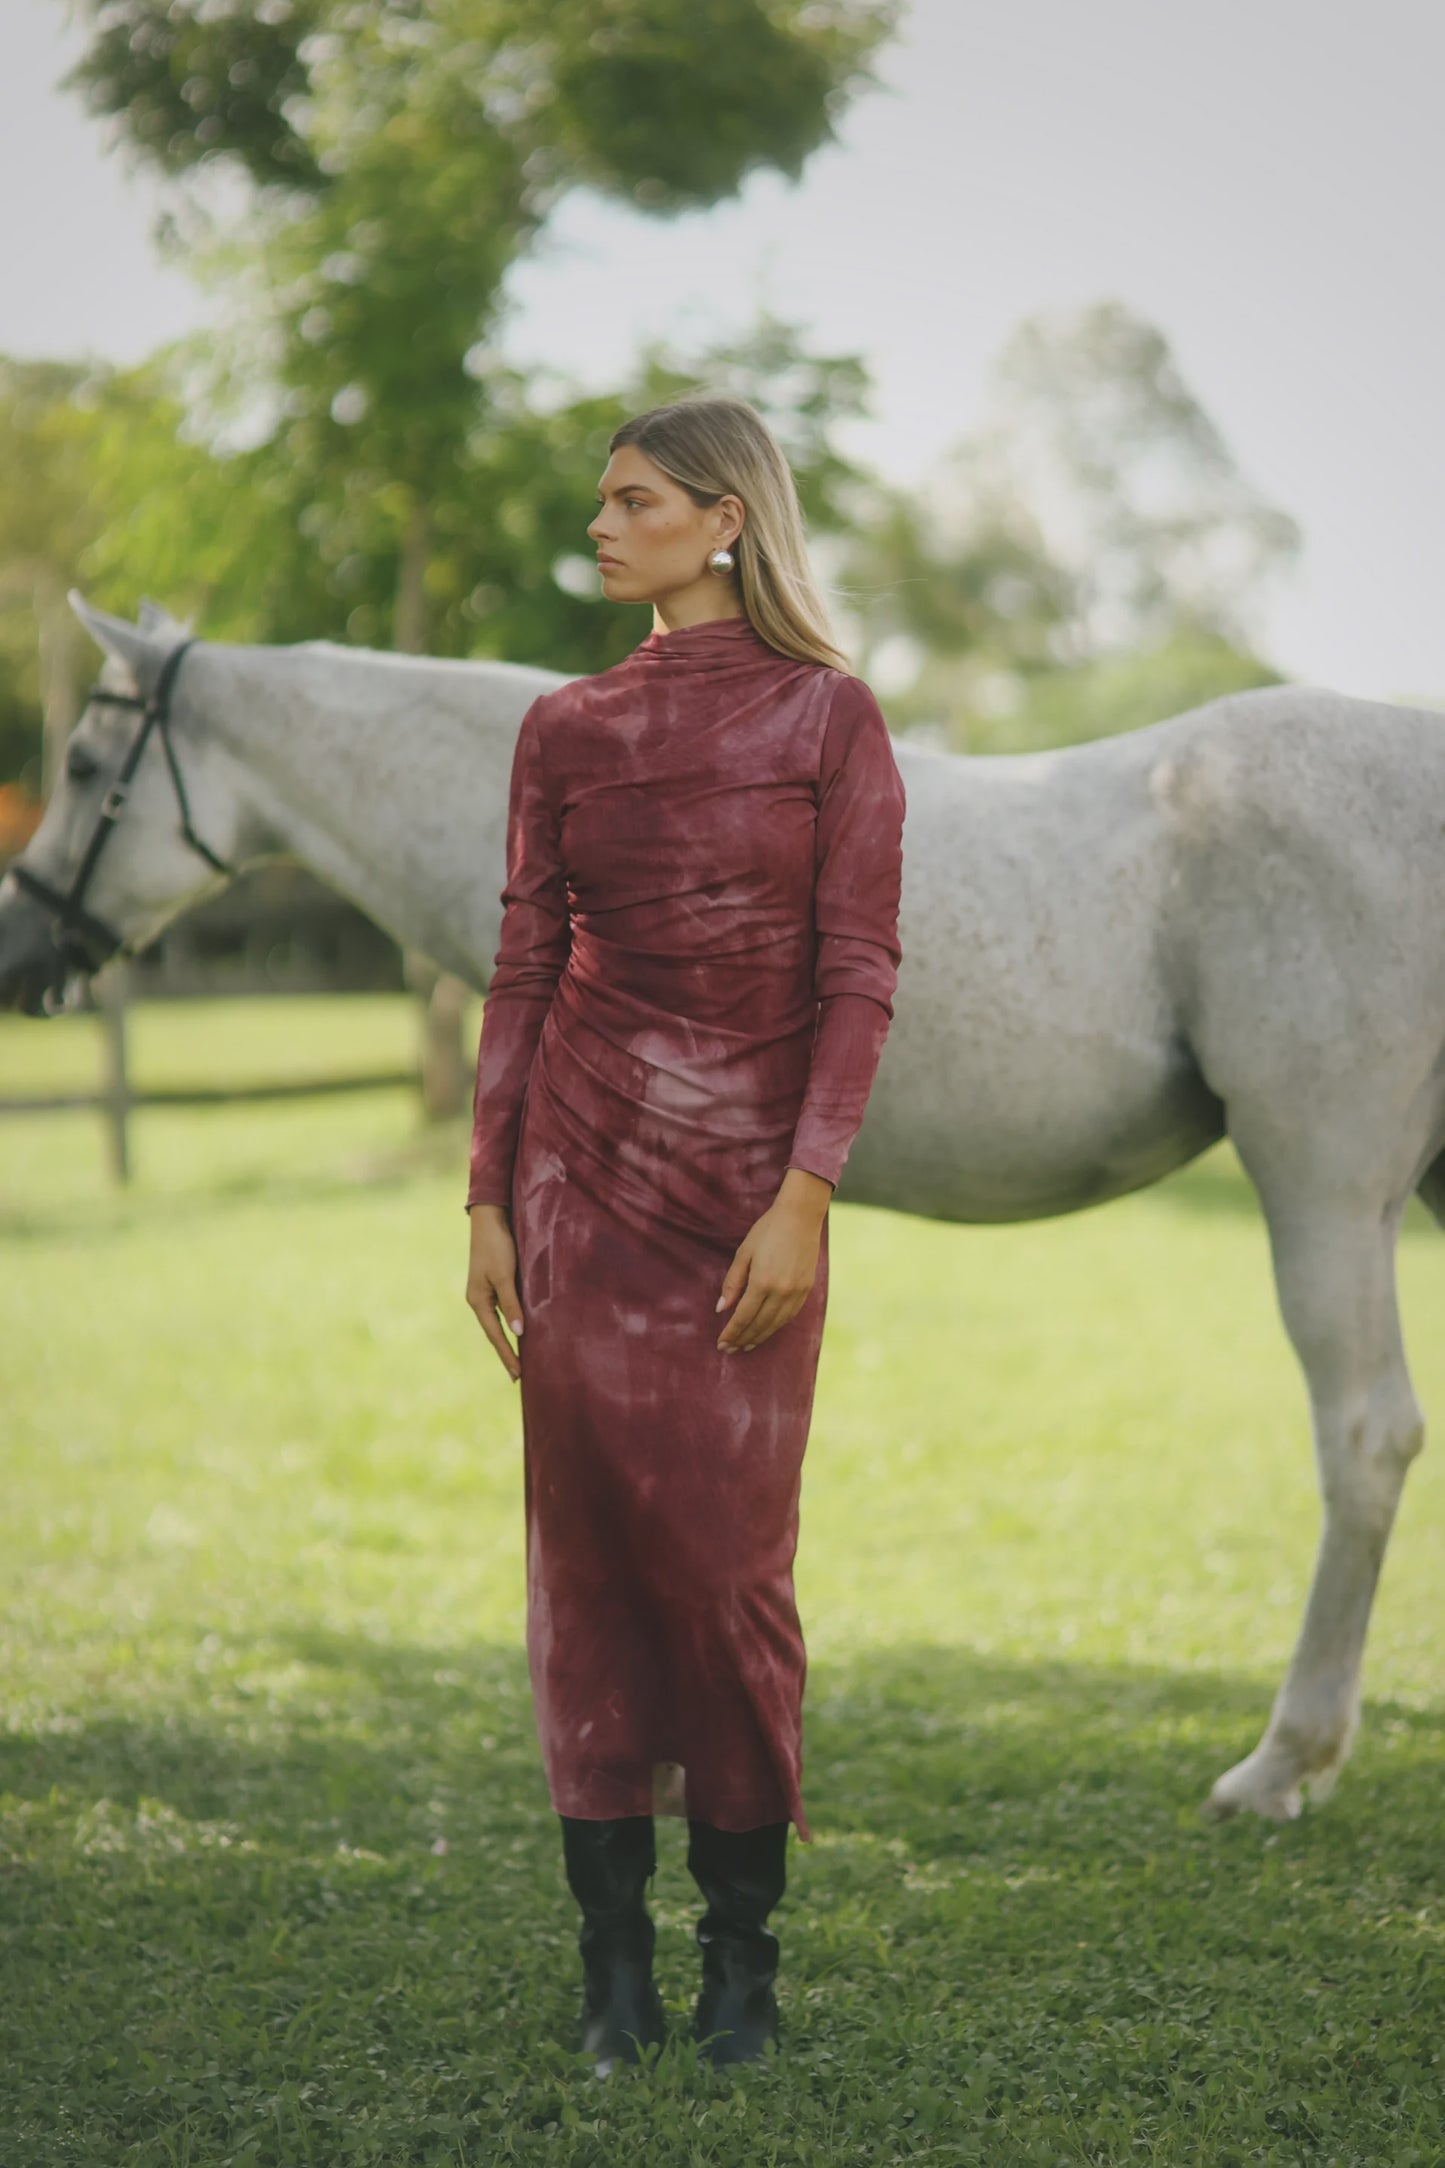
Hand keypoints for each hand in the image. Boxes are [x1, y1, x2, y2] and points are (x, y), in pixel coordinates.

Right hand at [465, 1203, 522, 1382]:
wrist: (490, 1218)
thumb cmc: (497, 1245)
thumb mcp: (504, 1275)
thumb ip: (511, 1303)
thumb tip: (518, 1331)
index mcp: (478, 1301)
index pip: (496, 1335)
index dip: (508, 1355)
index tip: (518, 1375)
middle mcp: (480, 1299)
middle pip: (495, 1332)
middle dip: (506, 1353)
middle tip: (518, 1376)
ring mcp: (486, 1291)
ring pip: (500, 1321)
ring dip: (510, 1339)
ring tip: (521, 1358)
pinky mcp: (494, 1282)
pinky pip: (504, 1308)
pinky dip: (513, 1321)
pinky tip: (521, 1329)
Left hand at [715, 1169, 830, 1352]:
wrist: (800, 1217)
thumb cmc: (768, 1231)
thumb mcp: (744, 1253)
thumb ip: (732, 1283)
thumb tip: (721, 1309)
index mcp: (762, 1282)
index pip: (743, 1316)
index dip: (731, 1332)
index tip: (721, 1344)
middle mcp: (781, 1291)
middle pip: (759, 1324)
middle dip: (742, 1339)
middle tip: (730, 1350)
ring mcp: (796, 1292)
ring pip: (775, 1324)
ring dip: (759, 1337)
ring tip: (746, 1345)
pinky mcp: (806, 1289)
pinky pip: (789, 1316)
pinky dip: (776, 1326)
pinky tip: (767, 1330)